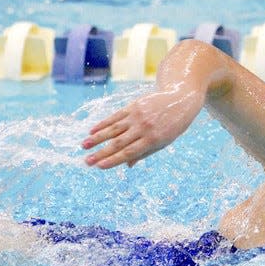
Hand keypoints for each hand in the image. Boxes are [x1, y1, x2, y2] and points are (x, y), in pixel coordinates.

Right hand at [82, 88, 204, 168]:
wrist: (180, 99)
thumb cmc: (173, 125)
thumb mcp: (164, 142)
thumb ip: (145, 152)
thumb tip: (126, 165)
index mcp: (153, 140)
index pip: (129, 152)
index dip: (113, 160)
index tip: (99, 166)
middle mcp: (144, 128)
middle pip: (118, 143)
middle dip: (101, 153)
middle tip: (86, 161)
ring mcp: (137, 116)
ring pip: (113, 129)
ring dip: (97, 138)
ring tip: (84, 145)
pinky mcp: (133, 106)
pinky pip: (115, 116)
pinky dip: (103, 124)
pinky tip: (92, 130)